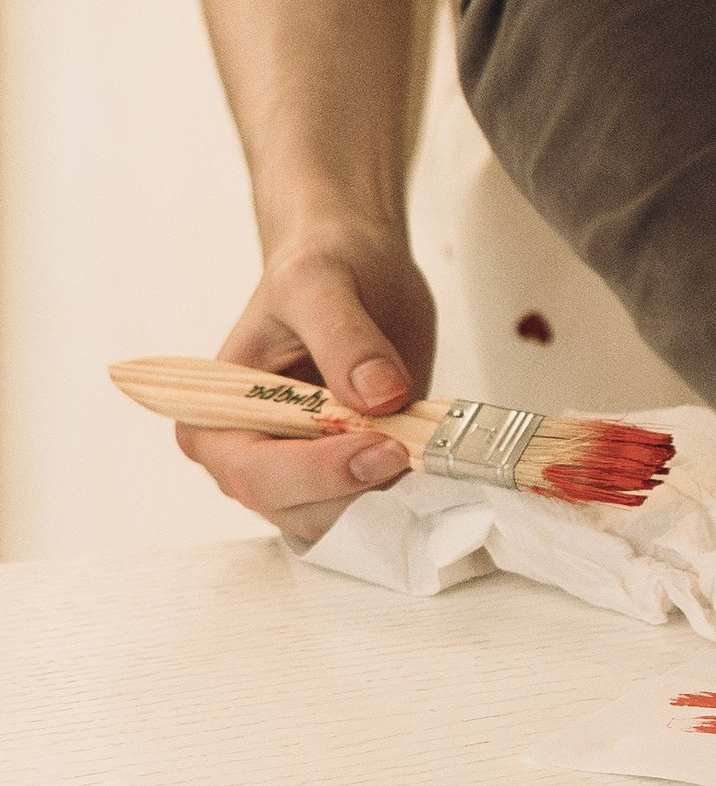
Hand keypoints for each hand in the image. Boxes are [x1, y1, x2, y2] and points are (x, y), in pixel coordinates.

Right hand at [174, 225, 438, 538]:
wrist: (359, 264)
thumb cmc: (322, 267)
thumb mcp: (322, 283)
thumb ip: (345, 338)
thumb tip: (380, 397)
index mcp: (215, 416)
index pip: (254, 472)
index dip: (317, 473)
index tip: (381, 447)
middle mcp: (251, 457)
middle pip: (298, 510)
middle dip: (358, 489)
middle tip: (411, 445)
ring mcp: (303, 474)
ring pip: (343, 522)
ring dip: (388, 495)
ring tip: (422, 441)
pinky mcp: (351, 476)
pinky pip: (377, 509)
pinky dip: (407, 493)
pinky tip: (430, 454)